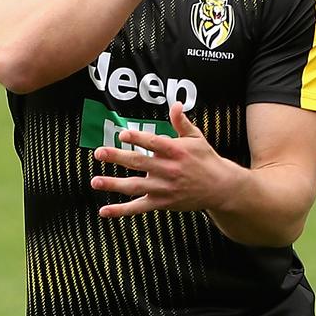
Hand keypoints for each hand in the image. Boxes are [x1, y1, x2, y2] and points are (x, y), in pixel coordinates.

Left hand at [91, 102, 227, 217]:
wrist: (220, 188)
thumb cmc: (206, 160)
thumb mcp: (197, 138)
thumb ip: (181, 122)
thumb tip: (175, 104)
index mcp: (176, 151)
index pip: (153, 143)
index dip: (137, 138)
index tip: (122, 134)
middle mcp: (168, 169)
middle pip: (139, 162)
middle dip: (117, 157)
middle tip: (99, 153)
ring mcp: (163, 188)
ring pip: (135, 186)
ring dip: (113, 184)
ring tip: (95, 181)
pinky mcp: (162, 202)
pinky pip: (138, 207)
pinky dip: (121, 211)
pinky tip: (104, 211)